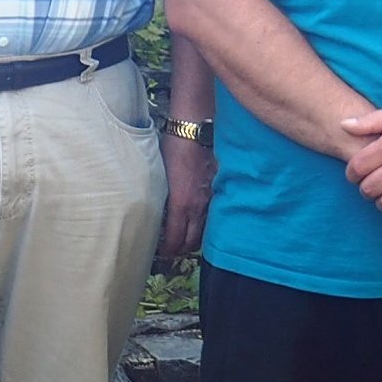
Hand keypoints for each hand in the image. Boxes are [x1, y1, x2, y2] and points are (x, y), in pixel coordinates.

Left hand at [157, 131, 212, 264]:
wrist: (195, 129)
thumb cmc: (173, 148)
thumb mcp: (161, 176)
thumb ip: (164, 199)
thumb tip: (161, 214)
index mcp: (182, 203)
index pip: (177, 239)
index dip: (170, 250)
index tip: (164, 252)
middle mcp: (199, 206)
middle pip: (194, 242)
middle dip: (183, 249)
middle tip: (174, 250)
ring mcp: (212, 198)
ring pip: (207, 230)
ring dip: (197, 238)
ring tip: (187, 240)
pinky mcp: (220, 190)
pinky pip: (215, 215)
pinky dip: (207, 223)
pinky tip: (201, 221)